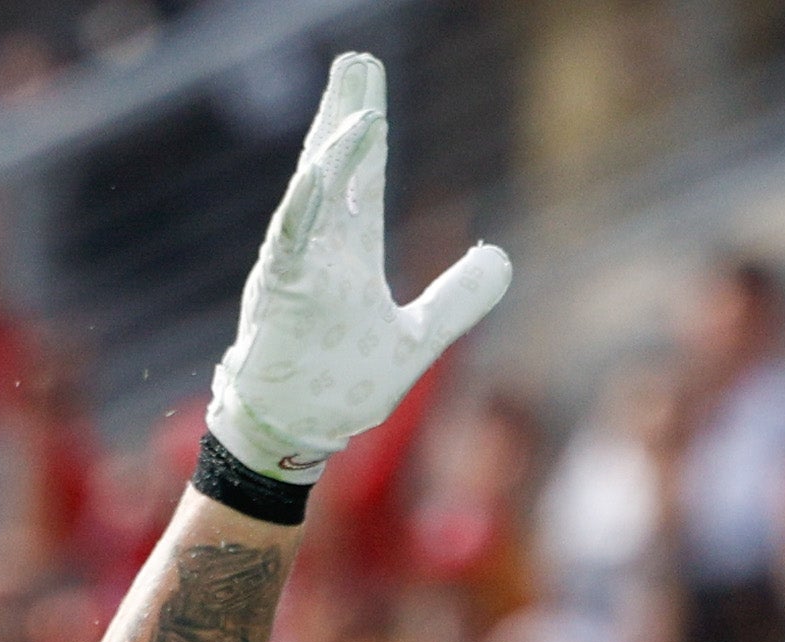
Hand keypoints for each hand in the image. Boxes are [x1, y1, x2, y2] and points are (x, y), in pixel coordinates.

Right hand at [202, 53, 511, 487]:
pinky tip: (322, 165)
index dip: (366, 131)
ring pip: (314, 193)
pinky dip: (308, 202)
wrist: (297, 434)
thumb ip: (458, 298)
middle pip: (335, 168)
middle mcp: (322, 251)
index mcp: (349, 254)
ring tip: (355, 104)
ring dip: (332, 148)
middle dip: (345, 115)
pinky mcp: (282, 292)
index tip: (368, 85)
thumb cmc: (340, 387)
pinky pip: (292, 238)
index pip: (361, 179)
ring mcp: (298, 268)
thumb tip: (502, 256)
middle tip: (356, 63)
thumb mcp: (418, 340)